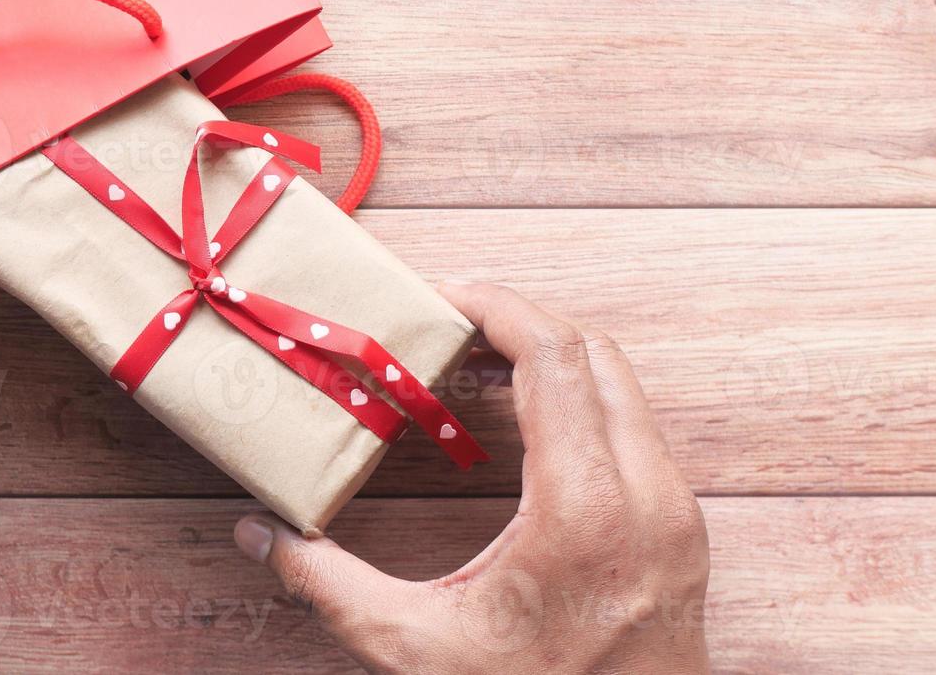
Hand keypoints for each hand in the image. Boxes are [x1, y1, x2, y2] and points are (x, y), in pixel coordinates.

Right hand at [234, 283, 709, 673]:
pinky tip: (522, 423)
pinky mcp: (680, 524)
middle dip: (518, 321)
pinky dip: (578, 399)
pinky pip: (632, 425)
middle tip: (449, 325)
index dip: (497, 306)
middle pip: (591, 350)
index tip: (443, 296)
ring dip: (550, 358)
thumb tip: (255, 532)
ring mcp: (674, 508)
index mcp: (585, 509)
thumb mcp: (414, 650)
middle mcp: (647, 494)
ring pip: (619, 382)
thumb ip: (327, 584)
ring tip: (476, 367)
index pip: (553, 355)